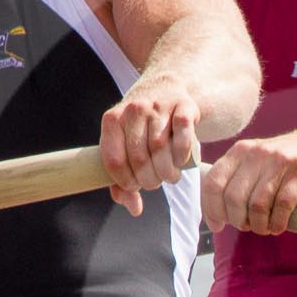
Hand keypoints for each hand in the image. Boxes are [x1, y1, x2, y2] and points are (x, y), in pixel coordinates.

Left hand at [101, 78, 200, 216]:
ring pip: (161, 149)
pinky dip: (182, 155)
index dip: (125, 182)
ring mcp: (159, 106)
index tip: (135, 187)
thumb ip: (122, 180)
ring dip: (167, 172)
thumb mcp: (126, 147)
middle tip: (156, 183)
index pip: (114, 161)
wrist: (166, 88)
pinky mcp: (184, 106)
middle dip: (150, 180)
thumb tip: (134, 208)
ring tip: (169, 177)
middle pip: (139, 158)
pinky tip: (181, 162)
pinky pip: (183, 136)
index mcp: (112, 120)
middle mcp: (134, 110)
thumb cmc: (142, 127)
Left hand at [203, 124, 296, 234]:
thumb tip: (215, 212)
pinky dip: (278, 222)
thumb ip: (235, 178)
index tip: (218, 225)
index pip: (213, 183)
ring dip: (259, 225)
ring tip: (265, 228)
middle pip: (234, 198)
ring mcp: (280, 162)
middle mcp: (257, 153)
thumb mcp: (255, 159)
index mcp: (240, 151)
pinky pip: (283, 205)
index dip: (211, 210)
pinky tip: (278, 226)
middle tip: (248, 226)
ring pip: (257, 205)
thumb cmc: (285, 160)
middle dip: (238, 221)